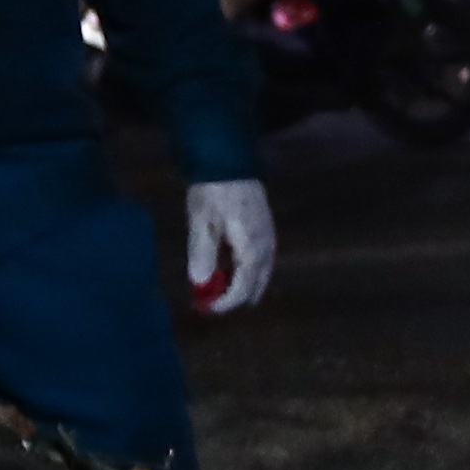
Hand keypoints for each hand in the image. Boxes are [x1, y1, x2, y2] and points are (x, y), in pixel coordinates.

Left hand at [182, 177, 274, 314]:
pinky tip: (233, 270)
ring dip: (242, 286)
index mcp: (250, 248)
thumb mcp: (201, 222)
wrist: (230, 161)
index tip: (206, 308)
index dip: (225, 303)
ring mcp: (269, 239)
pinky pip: (262, 262)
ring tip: (221, 291)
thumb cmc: (212, 192)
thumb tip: (200, 284)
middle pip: (255, 285)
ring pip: (261, 274)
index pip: (242, 288)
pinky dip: (248, 273)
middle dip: (234, 298)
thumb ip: (202, 253)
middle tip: (212, 304)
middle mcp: (266, 248)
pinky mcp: (267, 231)